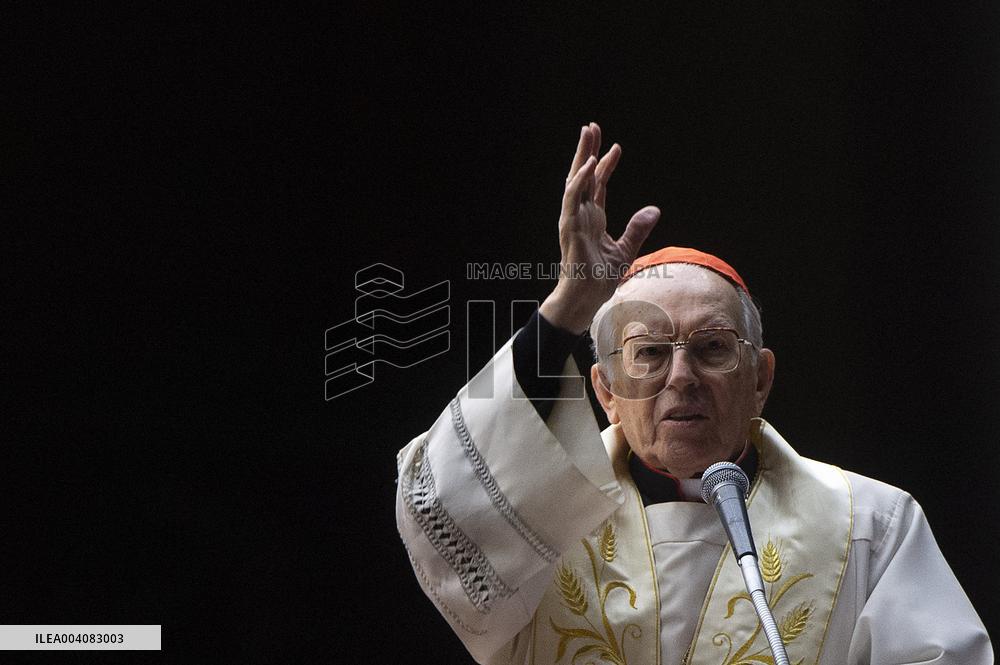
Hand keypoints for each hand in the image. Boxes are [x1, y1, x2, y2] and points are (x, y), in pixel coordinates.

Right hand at [539, 122, 660, 332]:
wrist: (585, 299)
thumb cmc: (598, 279)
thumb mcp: (625, 250)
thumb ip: (637, 229)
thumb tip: (654, 210)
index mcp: (592, 219)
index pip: (597, 185)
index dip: (605, 165)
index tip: (616, 147)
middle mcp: (580, 214)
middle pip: (583, 176)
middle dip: (587, 150)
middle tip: (591, 126)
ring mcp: (572, 219)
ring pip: (575, 180)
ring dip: (581, 156)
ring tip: (587, 133)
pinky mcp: (569, 227)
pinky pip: (573, 198)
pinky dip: (581, 181)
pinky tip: (589, 164)